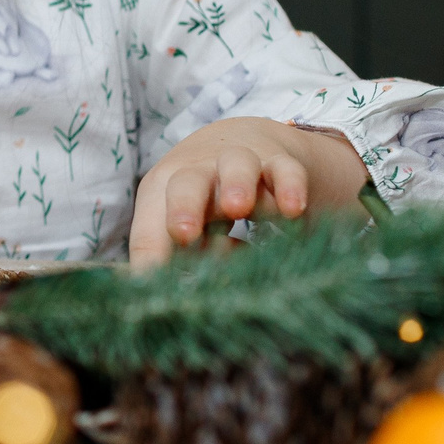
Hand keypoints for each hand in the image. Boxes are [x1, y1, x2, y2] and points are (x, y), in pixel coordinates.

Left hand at [129, 116, 368, 265]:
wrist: (246, 140)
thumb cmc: (205, 197)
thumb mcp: (190, 224)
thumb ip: (187, 260)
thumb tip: (180, 303)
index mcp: (164, 192)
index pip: (152, 225)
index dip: (150, 254)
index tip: (150, 283)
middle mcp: (199, 173)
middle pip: (185, 183)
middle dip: (182, 207)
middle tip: (182, 232)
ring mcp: (241, 164)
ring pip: (235, 165)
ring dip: (234, 185)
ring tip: (237, 208)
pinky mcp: (281, 163)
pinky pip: (286, 170)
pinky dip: (289, 186)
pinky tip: (293, 210)